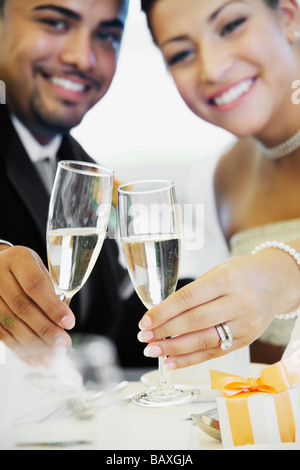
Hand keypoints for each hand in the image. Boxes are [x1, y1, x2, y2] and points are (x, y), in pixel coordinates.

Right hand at [0, 244, 74, 365]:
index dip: (52, 306)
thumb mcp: (39, 268)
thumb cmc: (25, 268)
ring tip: (51, 357)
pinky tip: (34, 357)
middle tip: (62, 345)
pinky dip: (19, 348)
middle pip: (22, 307)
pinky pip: (1, 333)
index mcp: (18, 259)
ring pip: (10, 323)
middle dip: (45, 329)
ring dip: (33, 343)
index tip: (69, 322)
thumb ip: (50, 291)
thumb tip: (64, 323)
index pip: (35, 285)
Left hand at [137, 250, 299, 368]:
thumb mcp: (218, 271)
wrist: (276, 282)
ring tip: (153, 350)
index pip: (188, 299)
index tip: (145, 320)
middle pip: (194, 322)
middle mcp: (238, 302)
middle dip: (165, 331)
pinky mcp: (246, 340)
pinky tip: (172, 362)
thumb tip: (161, 314)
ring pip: (203, 341)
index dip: (163, 312)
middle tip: (144, 336)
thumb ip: (194, 292)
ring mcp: (244, 324)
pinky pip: (214, 353)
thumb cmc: (242, 273)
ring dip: (174, 349)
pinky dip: (190, 359)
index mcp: (227, 279)